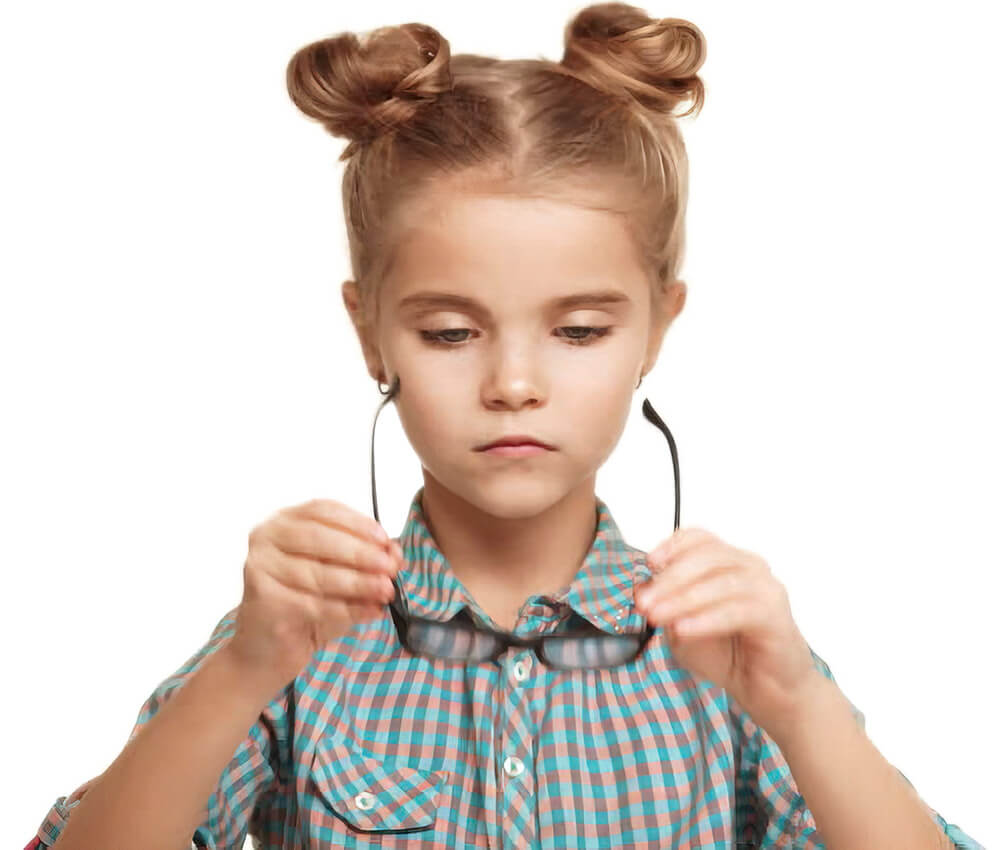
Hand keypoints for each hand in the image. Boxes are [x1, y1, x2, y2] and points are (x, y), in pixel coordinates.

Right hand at [226, 498, 403, 694]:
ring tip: (385, 591)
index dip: (358, 523)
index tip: (385, 539)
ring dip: (359, 583)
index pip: (323, 510)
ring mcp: (260, 567)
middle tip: (391, 568)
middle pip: (319, 538)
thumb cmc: (305, 602)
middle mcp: (266, 537)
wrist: (269, 647)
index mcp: (285, 520)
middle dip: (361, 553)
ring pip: (317, 573)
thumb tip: (395, 553)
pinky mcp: (263, 600)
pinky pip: (312, 603)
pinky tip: (370, 611)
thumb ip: (365, 559)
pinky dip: (347, 608)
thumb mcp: (339, 574)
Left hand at [634, 527, 819, 735]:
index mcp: (727, 561)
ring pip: (720, 582)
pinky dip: (706, 619)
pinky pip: (736, 611)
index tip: (648, 563)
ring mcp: (764, 588)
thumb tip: (640, 588)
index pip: (698, 538)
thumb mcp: (681, 628)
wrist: (765, 690)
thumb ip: (663, 606)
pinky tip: (683, 629)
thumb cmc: (728, 654)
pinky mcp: (774, 614)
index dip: (672, 546)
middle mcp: (748, 567)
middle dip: (669, 580)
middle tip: (644, 603)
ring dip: (683, 599)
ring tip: (657, 617)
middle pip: (705, 557)